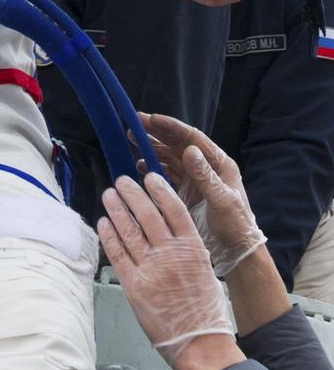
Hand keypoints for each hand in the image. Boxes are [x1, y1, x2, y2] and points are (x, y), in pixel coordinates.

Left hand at [98, 175, 238, 369]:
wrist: (200, 344)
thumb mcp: (205, 271)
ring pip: (129, 230)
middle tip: (122, 181)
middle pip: (147, 214)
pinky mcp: (134, 285)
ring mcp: (151, 269)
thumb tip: (168, 227)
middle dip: (132, 194)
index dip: (160, 190)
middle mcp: (171, 255)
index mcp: (193, 249)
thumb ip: (187, 248)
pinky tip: (103, 222)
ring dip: (116, 209)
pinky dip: (109, 235)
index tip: (150, 178)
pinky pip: (117, 253)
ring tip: (109, 195)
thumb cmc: (205, 310)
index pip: (174, 210)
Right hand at [137, 113, 266, 275]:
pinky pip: (168, 173)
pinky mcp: (188, 191)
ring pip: (171, 156)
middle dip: (157, 133)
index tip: (151, 119)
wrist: (237, 250)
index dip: (171, 127)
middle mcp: (206, 166)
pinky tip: (140, 165)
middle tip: (134, 123)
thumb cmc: (235, 224)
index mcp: (219, 163)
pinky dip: (153, 167)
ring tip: (132, 140)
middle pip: (178, 143)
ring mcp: (196, 178)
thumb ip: (205, 176)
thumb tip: (189, 150)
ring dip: (152, 147)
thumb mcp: (222, 200)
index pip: (192, 138)